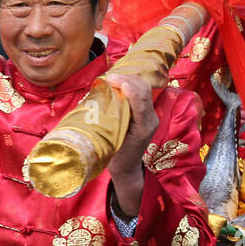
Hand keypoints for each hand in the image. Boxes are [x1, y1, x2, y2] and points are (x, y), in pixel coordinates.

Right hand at [102, 73, 160, 218]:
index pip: (141, 102)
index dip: (129, 88)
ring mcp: (151, 116)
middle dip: (128, 79)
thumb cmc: (116, 158)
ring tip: (112, 78)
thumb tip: (93, 103)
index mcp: (143, 128)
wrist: (127, 168)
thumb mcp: (111, 143)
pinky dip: (130, 85)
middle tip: (109, 77)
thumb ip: (109, 124)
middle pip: (144, 91)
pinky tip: (118, 83)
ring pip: (144, 89)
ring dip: (129, 79)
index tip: (113, 80)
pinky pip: (142, 93)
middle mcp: (150, 120)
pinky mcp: (147, 113)